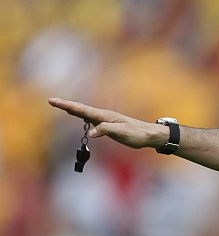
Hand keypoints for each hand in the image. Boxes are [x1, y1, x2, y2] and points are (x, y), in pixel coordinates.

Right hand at [48, 98, 167, 149]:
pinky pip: (92, 119)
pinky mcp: (109, 125)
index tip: (54, 101)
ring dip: (73, 109)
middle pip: (82, 109)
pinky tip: (80, 116)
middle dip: (66, 105)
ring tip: (62, 106)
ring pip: (86, 113)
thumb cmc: (137, 134)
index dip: (67, 106)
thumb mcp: (121, 133)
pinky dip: (82, 116)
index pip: (82, 110)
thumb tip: (90, 132)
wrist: (149, 135)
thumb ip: (105, 130)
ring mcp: (106, 119)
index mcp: (105, 116)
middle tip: (52, 101)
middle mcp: (104, 115)